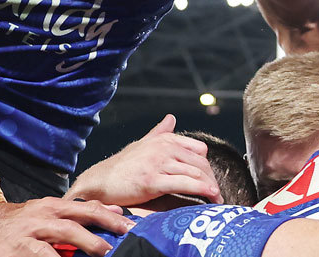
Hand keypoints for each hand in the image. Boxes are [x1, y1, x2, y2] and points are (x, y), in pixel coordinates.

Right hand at [0, 198, 132, 256]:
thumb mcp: (46, 217)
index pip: (87, 207)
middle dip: (105, 224)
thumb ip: (76, 216)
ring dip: (87, 241)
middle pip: (81, 215)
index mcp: (53, 207)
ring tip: (105, 251)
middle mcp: (44, 214)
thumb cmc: (19, 228)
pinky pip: (42, 254)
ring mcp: (31, 229)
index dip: (111, 215)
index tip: (132, 224)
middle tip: (126, 235)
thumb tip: (113, 214)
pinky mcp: (19, 246)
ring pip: (65, 231)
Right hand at [66, 114, 221, 205]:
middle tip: (218, 194)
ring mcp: (158, 163)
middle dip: (212, 179)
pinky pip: (185, 184)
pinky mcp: (153, 180)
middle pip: (200, 163)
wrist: (100, 181)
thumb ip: (159, 133)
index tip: (211, 179)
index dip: (207, 166)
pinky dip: (202, 190)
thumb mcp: (142, 145)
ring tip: (218, 199)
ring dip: (211, 187)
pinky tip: (210, 196)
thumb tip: (171, 118)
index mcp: (163, 140)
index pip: (198, 150)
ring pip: (195, 173)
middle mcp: (163, 148)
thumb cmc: (121, 166)